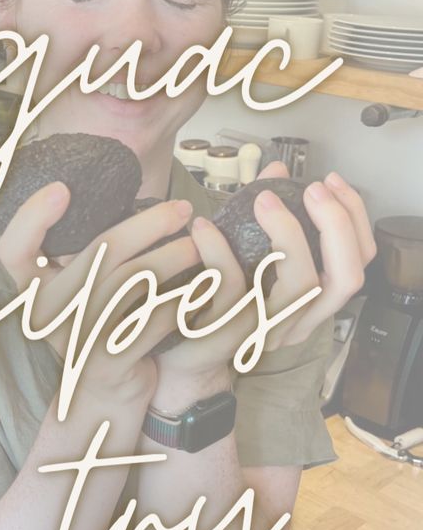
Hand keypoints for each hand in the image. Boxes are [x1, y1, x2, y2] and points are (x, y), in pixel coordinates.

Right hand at [0, 183, 202, 404]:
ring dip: (172, 258)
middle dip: (149, 224)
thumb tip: (115, 188)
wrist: (107, 391)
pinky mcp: (107, 360)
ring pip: (132, 282)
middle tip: (183, 209)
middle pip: (98, 253)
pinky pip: (153, 319)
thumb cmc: (99, 322)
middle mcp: (46, 313)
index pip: (12, 249)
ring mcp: (75, 338)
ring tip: (197, 247)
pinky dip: (181, 300)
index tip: (62, 188)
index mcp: (33, 289)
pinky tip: (200, 287)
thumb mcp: (78, 287)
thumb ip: (83, 250)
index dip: (31, 217)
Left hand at [154, 161, 376, 391]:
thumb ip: (265, 217)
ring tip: (263, 199)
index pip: (357, 264)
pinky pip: (234, 289)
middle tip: (311, 189)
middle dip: (336, 225)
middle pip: (345, 279)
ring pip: (300, 287)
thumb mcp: (245, 258)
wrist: (173, 358)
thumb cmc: (213, 306)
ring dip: (288, 233)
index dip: (353, 220)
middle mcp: (296, 322)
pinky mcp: (225, 335)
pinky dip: (219, 250)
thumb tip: (274, 171)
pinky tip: (202, 227)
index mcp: (308, 303)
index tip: (330, 182)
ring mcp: (264, 331)